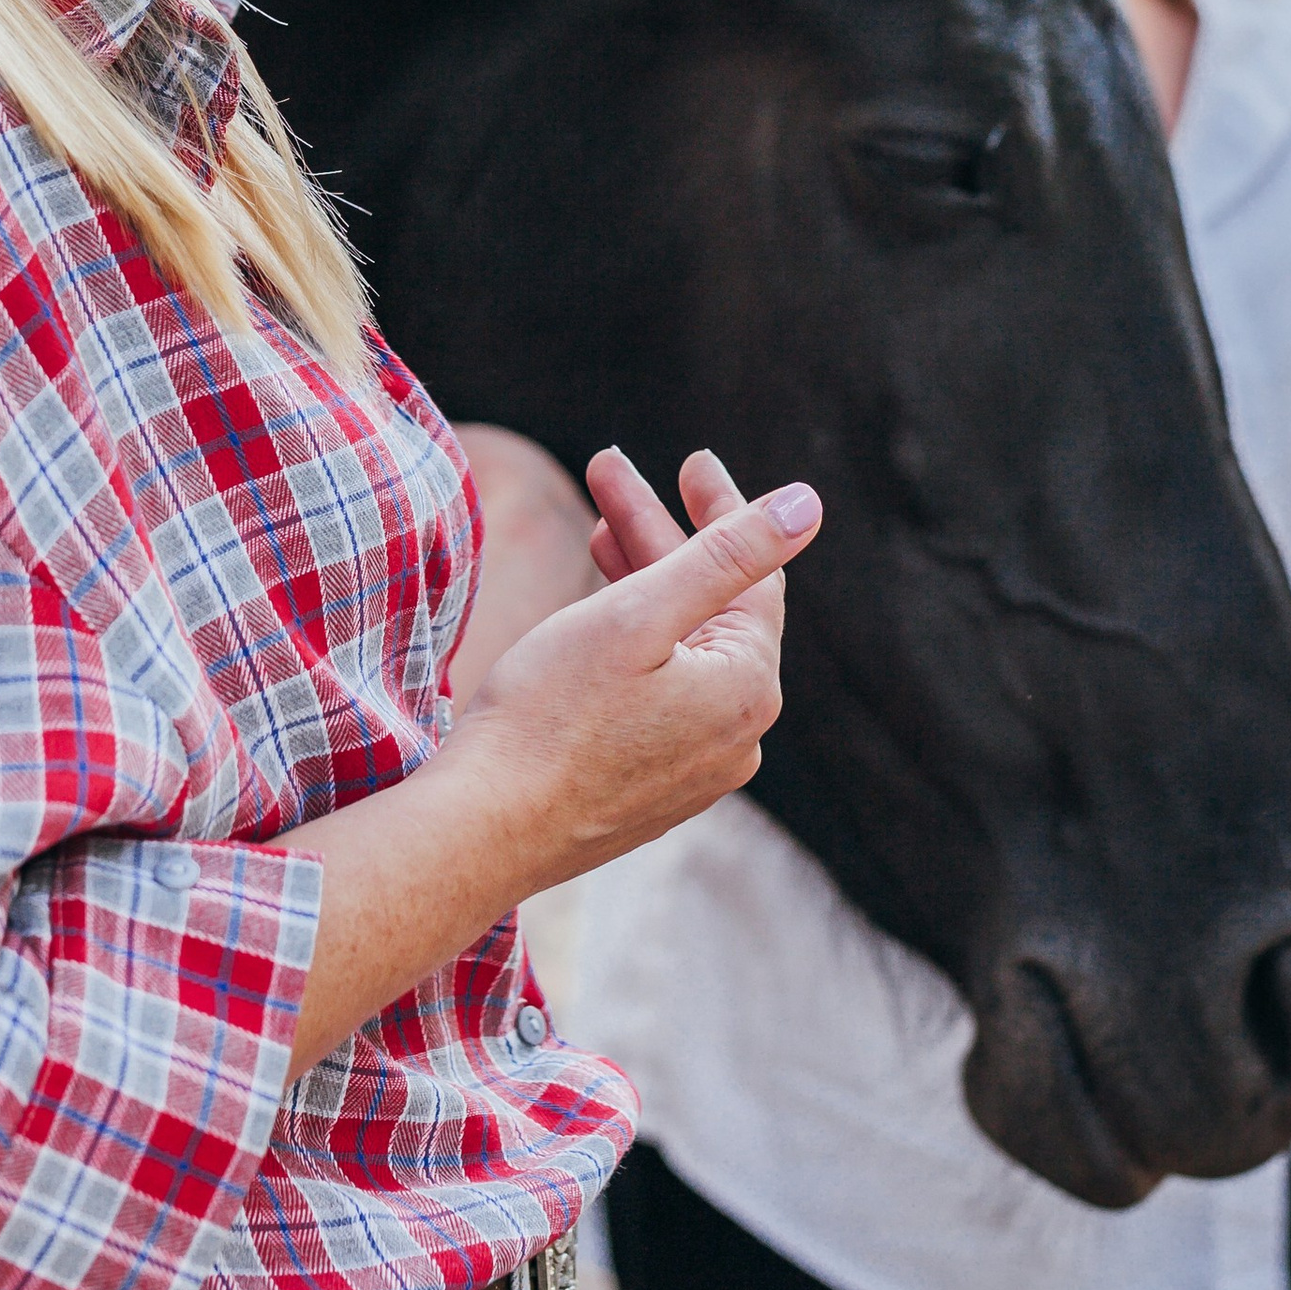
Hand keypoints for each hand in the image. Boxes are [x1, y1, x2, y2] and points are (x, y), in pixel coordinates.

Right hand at [447, 448, 807, 894]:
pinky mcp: (650, 792)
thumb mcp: (640, 612)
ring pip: (679, 652)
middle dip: (658, 536)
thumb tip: (809, 505)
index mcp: (745, 690)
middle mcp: (737, 738)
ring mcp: (694, 772)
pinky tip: (595, 615)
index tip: (689, 460)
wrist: (482, 829)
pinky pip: (659, 696)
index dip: (721, 508)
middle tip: (607, 470)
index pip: (752, 576)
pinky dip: (634, 644)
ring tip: (592, 529)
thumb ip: (729, 553)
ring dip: (641, 585)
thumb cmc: (550, 714)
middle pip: (708, 610)